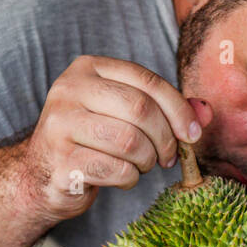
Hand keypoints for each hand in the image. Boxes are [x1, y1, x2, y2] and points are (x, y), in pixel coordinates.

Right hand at [21, 55, 204, 221]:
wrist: (41, 176)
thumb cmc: (91, 142)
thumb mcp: (124, 116)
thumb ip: (165, 109)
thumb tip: (205, 113)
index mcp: (88, 68)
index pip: (146, 81)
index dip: (178, 109)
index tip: (192, 134)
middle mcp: (69, 90)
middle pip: (140, 110)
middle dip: (165, 139)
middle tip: (167, 157)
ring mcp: (61, 125)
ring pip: (130, 142)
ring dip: (147, 161)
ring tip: (142, 165)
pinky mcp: (62, 161)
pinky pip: (116, 170)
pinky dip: (130, 178)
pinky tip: (122, 177)